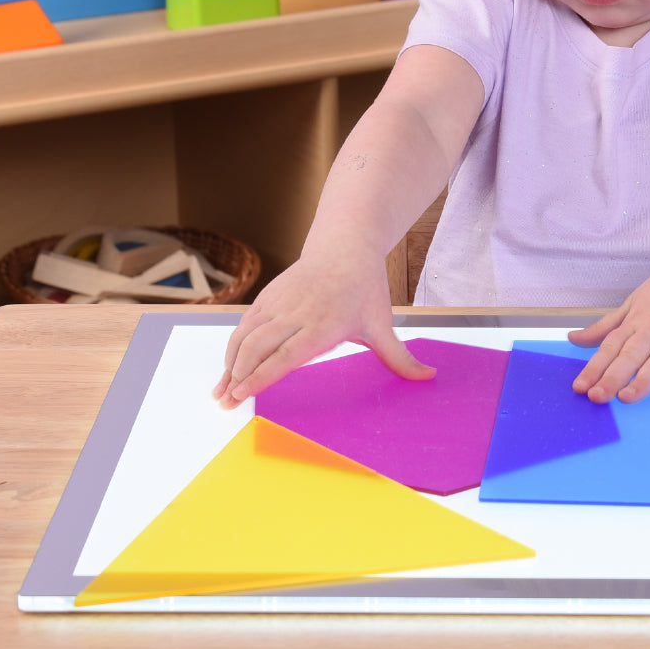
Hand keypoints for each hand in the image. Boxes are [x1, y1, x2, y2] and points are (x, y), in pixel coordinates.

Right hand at [212, 255, 432, 407]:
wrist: (344, 246)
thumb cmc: (364, 288)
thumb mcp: (383, 324)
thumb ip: (400, 358)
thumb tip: (429, 378)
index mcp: (323, 325)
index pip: (286, 354)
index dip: (262, 375)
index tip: (243, 392)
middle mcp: (296, 314)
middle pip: (258, 348)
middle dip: (238, 376)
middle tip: (225, 402)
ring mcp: (279, 304)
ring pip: (246, 336)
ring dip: (229, 365)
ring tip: (220, 391)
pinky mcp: (268, 298)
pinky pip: (244, 325)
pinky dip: (233, 348)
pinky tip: (229, 367)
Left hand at [568, 258, 649, 403]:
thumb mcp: (633, 303)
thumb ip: (606, 327)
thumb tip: (573, 339)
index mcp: (637, 320)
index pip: (611, 346)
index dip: (595, 367)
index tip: (580, 387)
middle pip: (633, 354)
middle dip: (614, 376)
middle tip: (597, 397)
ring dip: (646, 377)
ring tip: (629, 396)